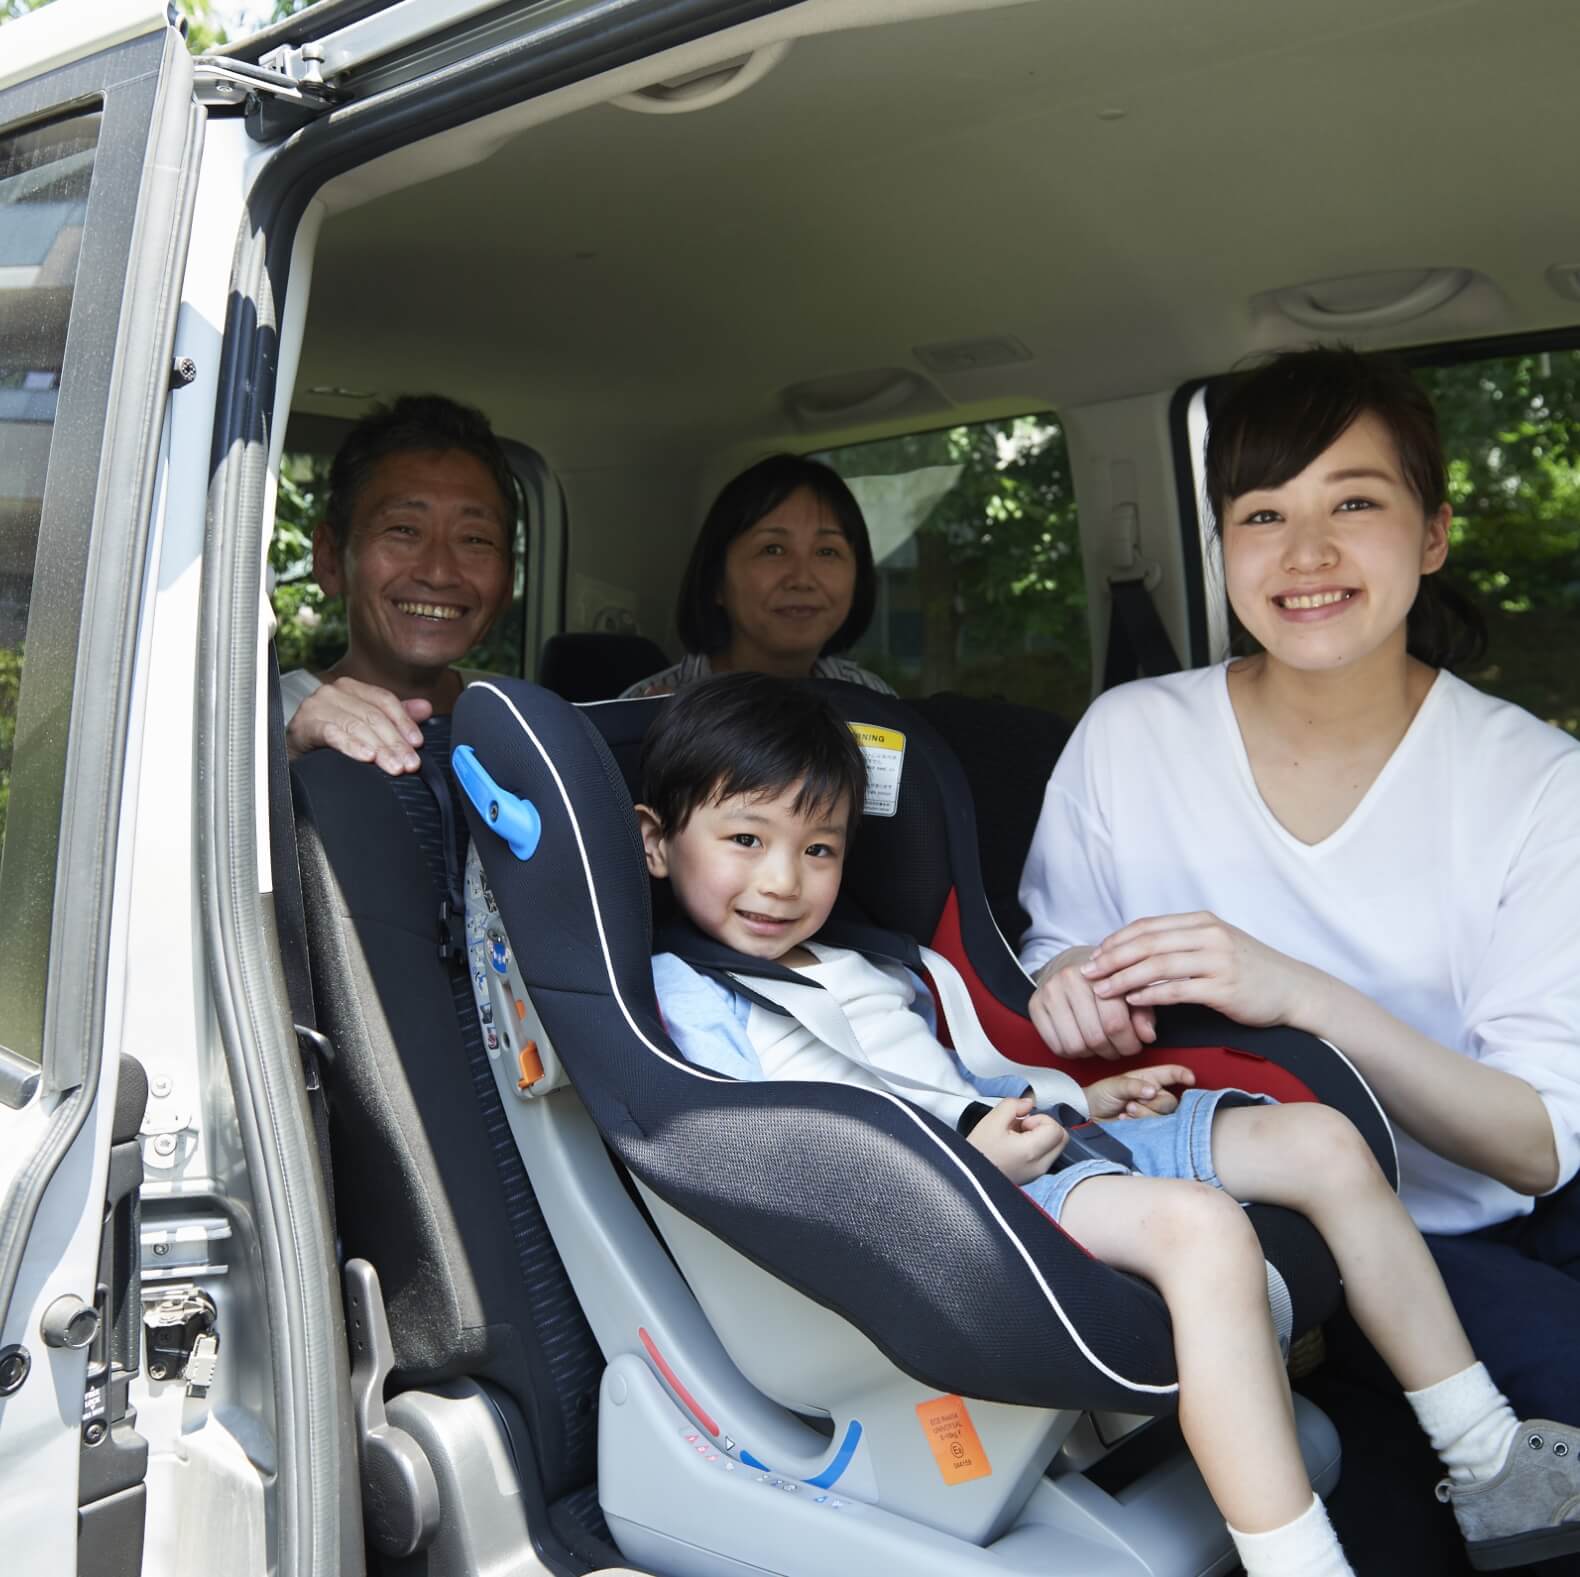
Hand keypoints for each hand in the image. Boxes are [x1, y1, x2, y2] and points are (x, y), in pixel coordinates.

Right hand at [286, 676, 432, 774]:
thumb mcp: (364, 724)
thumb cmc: (328, 737)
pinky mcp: (305, 724)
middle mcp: (333, 693)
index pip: (384, 700)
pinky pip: (333, 734)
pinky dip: (352, 746)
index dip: (404, 722)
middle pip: (373, 715)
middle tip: (410, 763)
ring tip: (394, 767)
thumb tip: (425, 708)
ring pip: (357, 726)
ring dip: (379, 749)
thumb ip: (395, 715)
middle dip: (395, 742)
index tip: (418, 743)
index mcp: (351, 688)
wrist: (293, 752)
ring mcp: (317, 707)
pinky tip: (366, 757)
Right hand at [967, 1095, 1068, 1184]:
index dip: (1040, 1119)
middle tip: (1023, 1126)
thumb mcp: (992, 1120)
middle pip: (1061, 1138)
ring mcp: (1038, 1173)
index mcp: (1031, 1151)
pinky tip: (1016, 1146)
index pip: (1056, 1129)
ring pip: (1055, 1147)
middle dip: (1045, 1126)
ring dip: (1041, 1136)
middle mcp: (1040, 1165)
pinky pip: (1046, 1156)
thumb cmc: (978, 1151)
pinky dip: (1037, 1147)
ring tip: (1016, 1137)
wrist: (968, 1178)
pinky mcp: (1033, 1177)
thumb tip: (1029, 1103)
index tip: (1023, 1122)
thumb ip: (1013, 1105)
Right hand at [1028, 946, 1156, 1060]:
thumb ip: (1143, 1011)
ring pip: (1075, 1045)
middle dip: (1113, 1051)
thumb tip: (1147, 1036)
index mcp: (1098, 972)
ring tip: (1101, 1045)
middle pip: (1095, 1037)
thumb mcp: (1130, 990)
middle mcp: (1069, 979)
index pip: (1115, 1022)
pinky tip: (1082, 1042)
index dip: (1129, 1043)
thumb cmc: (1105, 982)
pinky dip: (1073, 1052)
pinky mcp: (1034, 1005)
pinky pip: (1056, 1046)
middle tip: (1118, 1048)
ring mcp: (1049, 992)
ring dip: (1092, 1053)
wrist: (1070, 964)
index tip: (1135, 1045)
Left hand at [1082, 912, 1318, 1027]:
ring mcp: (1218, 961)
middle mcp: (1208, 936)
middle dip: (1112, 958)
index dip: (1117, 940)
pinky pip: (1178, 990)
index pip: (1147, 926)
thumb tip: (1136, 950)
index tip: (1095, 955)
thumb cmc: (1248, 970)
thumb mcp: (1214, 944)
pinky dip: (1151, 995)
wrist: (1293, 989)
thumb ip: (1180, 943)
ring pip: (1158, 966)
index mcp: (1201, 922)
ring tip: (1102, 989)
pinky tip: (1132, 1000)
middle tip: (1088, 972)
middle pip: (1147, 943)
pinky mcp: (1224, 988)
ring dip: (1124, 978)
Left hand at [1083, 1064, 1195, 1119]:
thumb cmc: (1101, 1095)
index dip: (1182, 1075)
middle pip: (1170, 1101)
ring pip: (1164, 1116)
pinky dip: (1141, 1125)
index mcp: (1148, 1079)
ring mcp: (1152, 1113)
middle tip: (1131, 1103)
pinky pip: (1156, 1130)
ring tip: (1126, 1111)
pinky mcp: (1148, 1129)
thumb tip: (1152, 1091)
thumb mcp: (1114, 1085)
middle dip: (1152, 1103)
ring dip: (1145, 1114)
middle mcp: (1154, 1096)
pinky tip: (1126, 1121)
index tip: (1190, 1079)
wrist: (1089, 1116)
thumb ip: (1133, 1086)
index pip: (1171, 1074)